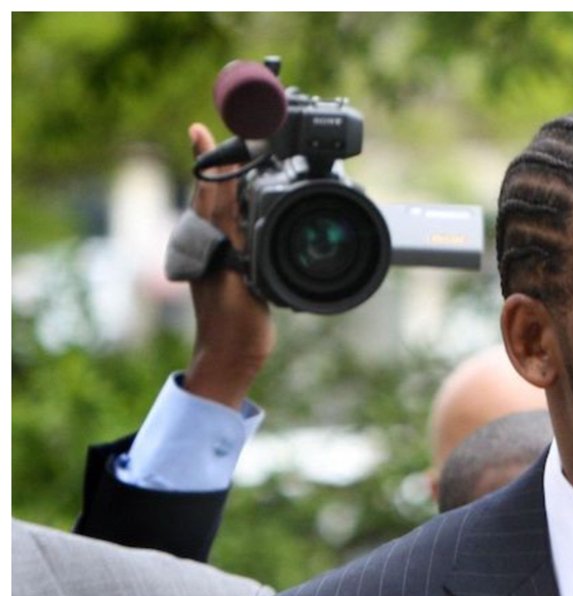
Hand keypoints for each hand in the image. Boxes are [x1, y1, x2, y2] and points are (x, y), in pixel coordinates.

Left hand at [182, 123, 275, 409]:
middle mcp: (208, 244)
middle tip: (203, 133)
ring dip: (219, 183)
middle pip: (208, 193)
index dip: (210, 160)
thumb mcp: (241, 279)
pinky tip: (241, 209)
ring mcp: (217, 256)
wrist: (230, 355)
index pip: (210, 191)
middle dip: (210, 163)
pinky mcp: (229, 269)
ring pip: (216, 209)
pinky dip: (233, 210)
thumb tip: (235, 204)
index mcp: (210, 242)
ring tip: (220, 159)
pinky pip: (229, 228)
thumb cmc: (236, 324)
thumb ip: (238, 240)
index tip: (200, 131)